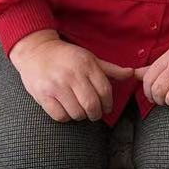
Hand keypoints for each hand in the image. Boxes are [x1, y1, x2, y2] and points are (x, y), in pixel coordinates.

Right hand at [8, 31, 133, 121]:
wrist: (36, 51)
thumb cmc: (66, 56)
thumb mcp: (89, 58)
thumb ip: (110, 69)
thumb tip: (132, 74)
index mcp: (86, 65)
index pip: (104, 90)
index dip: (108, 104)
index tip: (107, 108)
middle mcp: (72, 75)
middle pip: (92, 105)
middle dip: (96, 114)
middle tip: (94, 114)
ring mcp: (56, 86)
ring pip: (77, 113)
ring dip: (81, 116)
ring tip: (80, 111)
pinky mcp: (43, 95)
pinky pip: (60, 116)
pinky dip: (66, 117)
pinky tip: (66, 110)